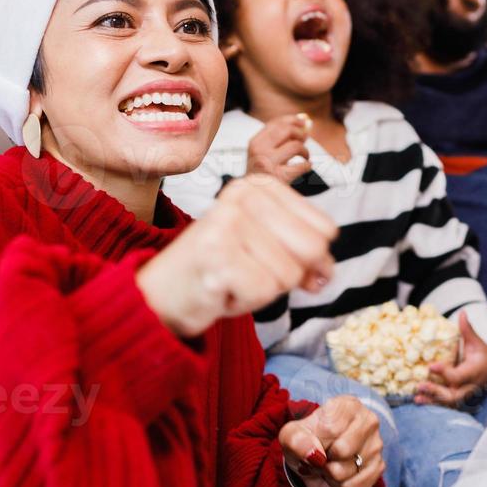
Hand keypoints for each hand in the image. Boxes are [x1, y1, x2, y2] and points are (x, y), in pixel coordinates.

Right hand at [137, 175, 336, 337]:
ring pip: (290, 275)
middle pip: (314, 250)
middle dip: (287, 275)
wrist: (159, 295)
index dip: (307, 259)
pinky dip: (245, 301)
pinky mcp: (218, 256)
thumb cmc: (218, 270)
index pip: (325, 229)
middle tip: (249, 271)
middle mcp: (242, 196)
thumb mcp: (268, 249)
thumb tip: (327, 274)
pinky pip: (265, 293)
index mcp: (258, 185)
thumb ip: (305, 254)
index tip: (267, 257)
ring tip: (231, 278)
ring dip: (262, 290)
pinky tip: (220, 289)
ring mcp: (228, 224)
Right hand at [247, 113, 311, 183]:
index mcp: (255, 142)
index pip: (276, 123)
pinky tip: (306, 166)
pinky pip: (301, 165)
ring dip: (305, 151)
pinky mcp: (279, 177)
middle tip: (304, 140)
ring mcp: (269, 164)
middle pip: (287, 130)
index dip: (292, 120)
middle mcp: (260, 151)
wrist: (253, 194)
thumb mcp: (264, 151)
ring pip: (296, 146)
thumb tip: (304, 121)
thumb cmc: (261, 172)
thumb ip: (281, 136)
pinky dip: (307, 165)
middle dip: (300, 133)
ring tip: (304, 156)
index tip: (302, 121)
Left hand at [279, 395, 384, 486]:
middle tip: (320, 455)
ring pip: (347, 471)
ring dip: (330, 475)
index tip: (312, 442)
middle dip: (323, 460)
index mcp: (348, 405)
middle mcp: (368, 421)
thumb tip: (314, 453)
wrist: (314, 461)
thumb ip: (296, 440)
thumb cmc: (305, 441)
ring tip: (328, 464)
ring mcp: (376, 444)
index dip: (315, 442)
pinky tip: (338, 476)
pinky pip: (355, 486)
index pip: (330, 429)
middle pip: (343, 450)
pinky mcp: (379, 467)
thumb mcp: (291, 436)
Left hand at [415, 311, 486, 407]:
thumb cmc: (482, 352)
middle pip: (454, 395)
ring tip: (416, 398)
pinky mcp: (460, 398)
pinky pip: (446, 404)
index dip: (445, 372)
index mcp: (475, 371)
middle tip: (421, 385)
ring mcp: (465, 394)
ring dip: (432, 401)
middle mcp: (470, 386)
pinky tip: (419, 400)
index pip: (459, 376)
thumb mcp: (477, 341)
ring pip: (449, 402)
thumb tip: (462, 312)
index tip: (431, 366)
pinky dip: (433, 403)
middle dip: (437, 391)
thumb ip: (468, 329)